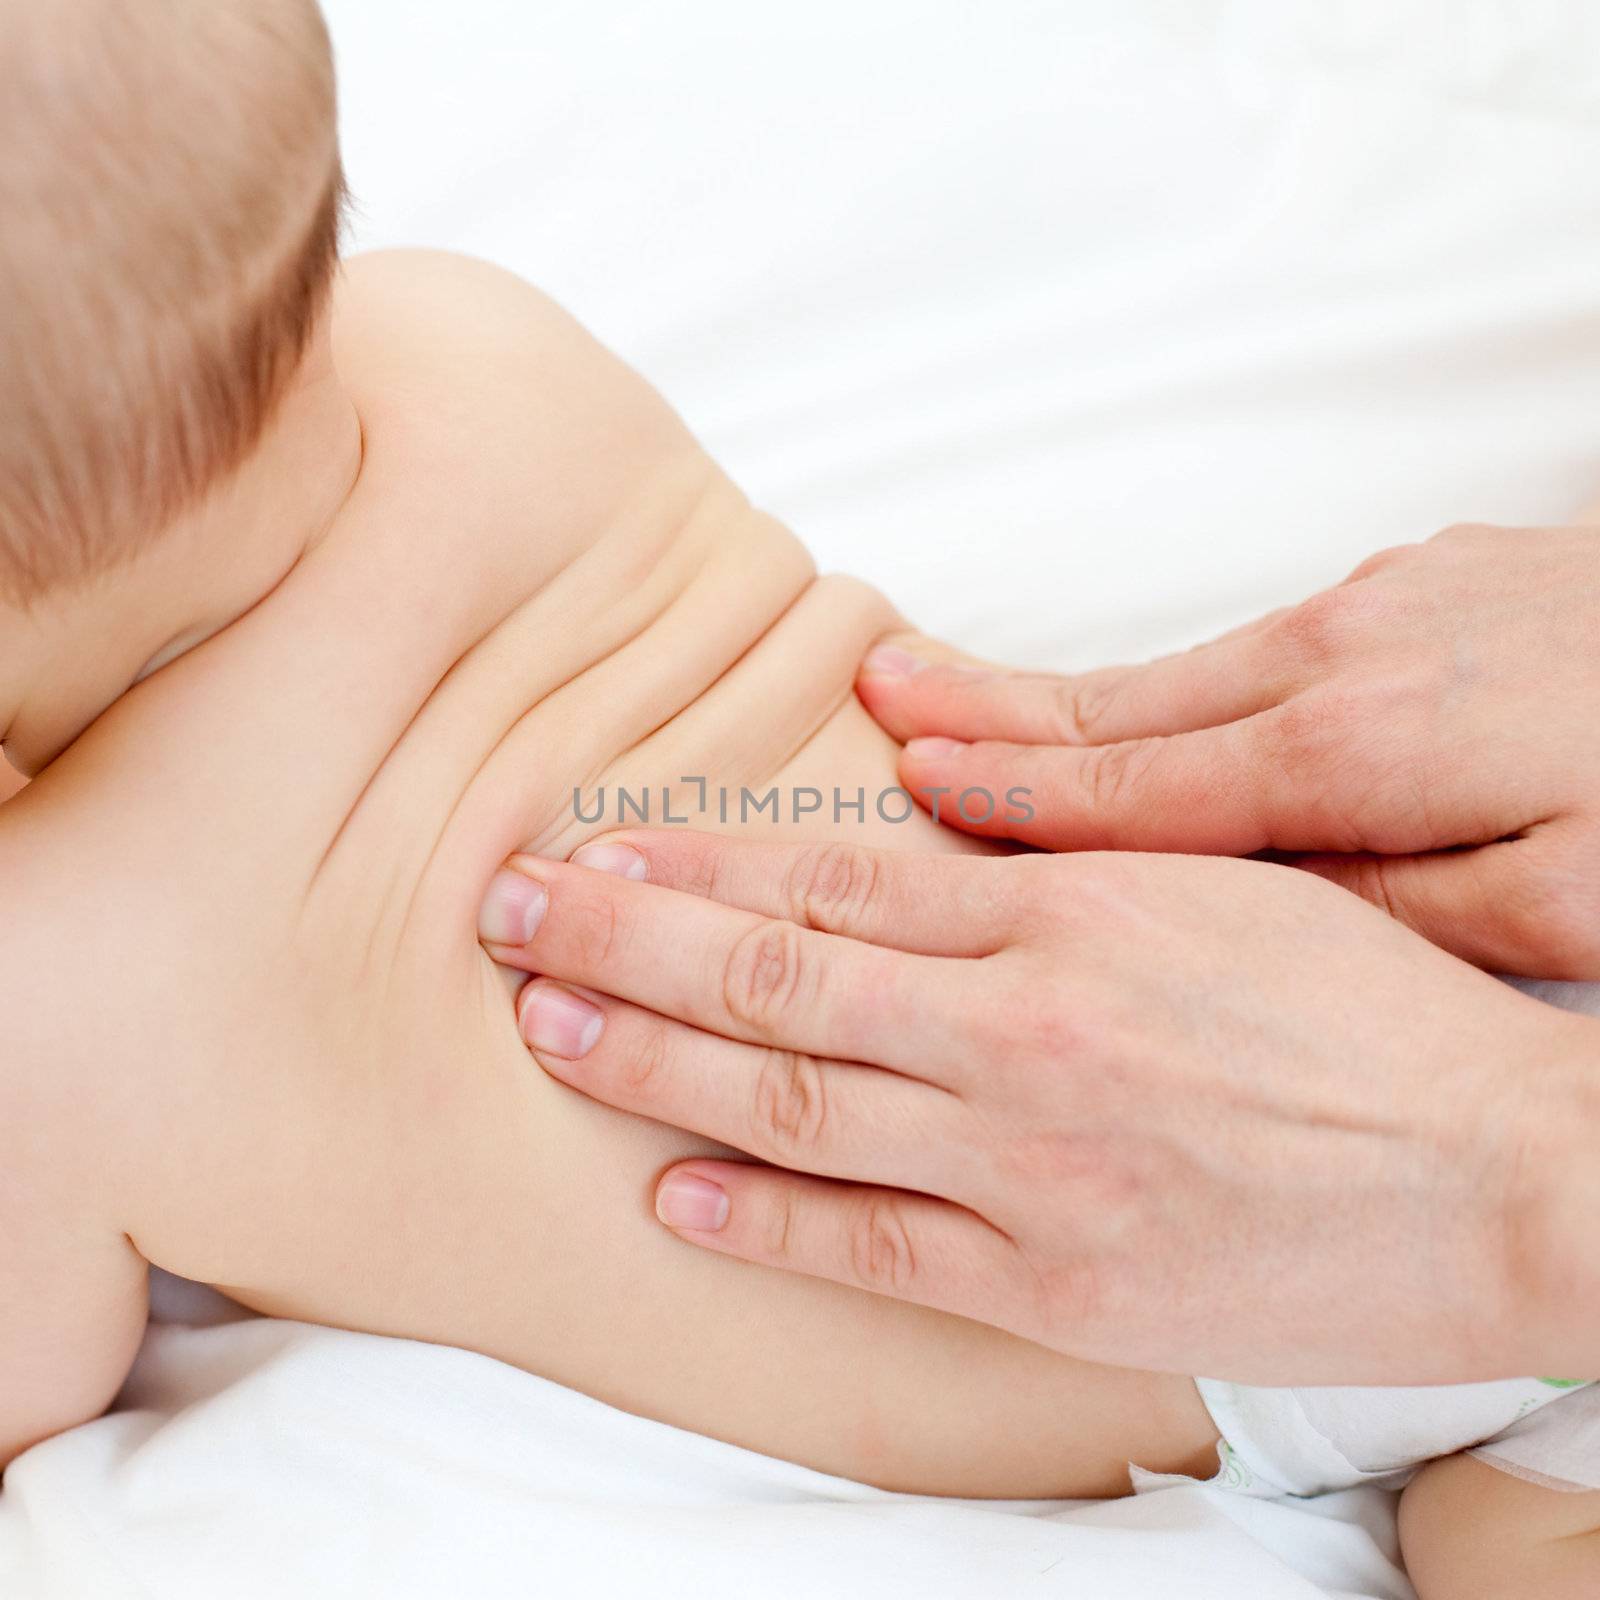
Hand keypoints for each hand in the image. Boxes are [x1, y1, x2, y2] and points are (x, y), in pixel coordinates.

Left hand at [478, 830, 1599, 1383]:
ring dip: (649, 1062)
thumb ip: (1063, 853)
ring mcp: (1031, 1161)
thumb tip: (922, 806)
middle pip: (775, 973)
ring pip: (794, 1099)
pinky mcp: (1056, 1280)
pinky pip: (873, 1247)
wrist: (1505, 1172)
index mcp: (1070, 912)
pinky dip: (761, 1219)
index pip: (833, 872)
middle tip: (506, 913)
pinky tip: (670, 1193)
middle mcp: (1026, 1027)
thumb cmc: (1367, 1015)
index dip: (695, 860)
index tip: (598, 847)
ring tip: (545, 1029)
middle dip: (621, 942)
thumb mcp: (1219, 883)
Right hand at [858, 523, 1599, 977]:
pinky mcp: (1433, 587)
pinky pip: (1265, 648)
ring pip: (1192, 672)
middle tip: (880, 689)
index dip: (1012, 791)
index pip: (1137, 785)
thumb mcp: (1559, 908)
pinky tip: (1146, 703)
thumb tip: (1243, 901)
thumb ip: (1379, 903)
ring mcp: (1391, 605)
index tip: (908, 777)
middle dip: (991, 706)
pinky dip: (1178, 686)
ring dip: (1069, 696)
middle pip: (1130, 702)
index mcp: (1363, 747)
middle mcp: (1350, 654)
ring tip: (959, 693)